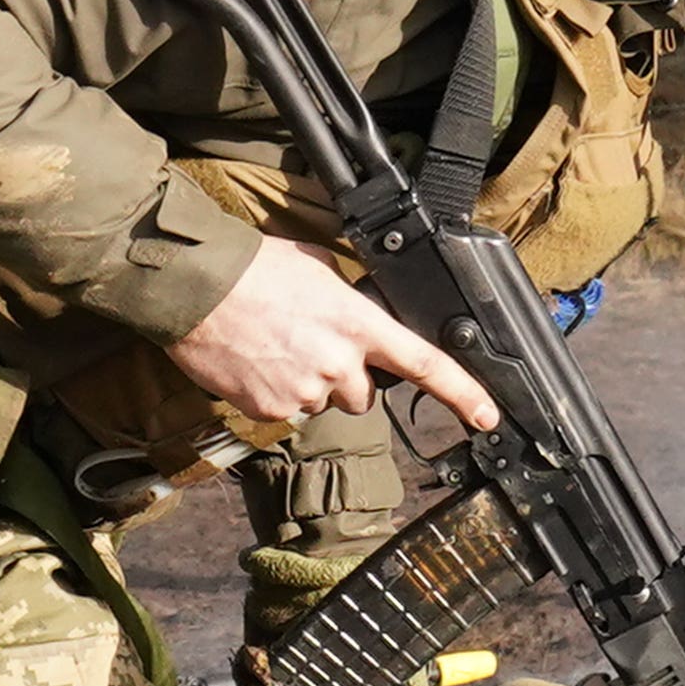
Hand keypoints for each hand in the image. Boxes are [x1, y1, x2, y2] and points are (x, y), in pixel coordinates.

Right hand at [168, 236, 501, 432]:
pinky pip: (286, 411)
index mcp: (359, 323)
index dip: (463, 393)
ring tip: (275, 349)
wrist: (196, 289)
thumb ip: (351, 300)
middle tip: (311, 347)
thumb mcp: (319, 270)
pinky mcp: (271, 409)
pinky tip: (255, 363)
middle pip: (365, 395)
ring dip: (308, 385)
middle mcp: (339, 363)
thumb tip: (359, 314)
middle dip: (346, 380)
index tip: (488, 416)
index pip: (425, 363)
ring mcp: (305, 391)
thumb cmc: (254, 269)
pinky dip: (275, 393)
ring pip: (322, 403)